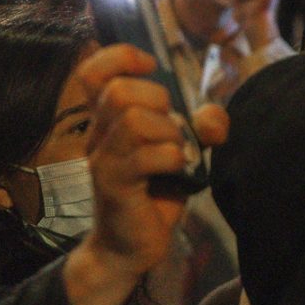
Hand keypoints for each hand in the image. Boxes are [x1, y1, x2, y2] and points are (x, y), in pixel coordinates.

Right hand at [76, 45, 230, 280]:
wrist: (129, 247)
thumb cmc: (154, 193)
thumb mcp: (182, 152)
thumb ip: (200, 128)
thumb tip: (213, 118)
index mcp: (108, 121)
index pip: (92, 72)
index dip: (119, 57)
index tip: (149, 66)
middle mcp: (98, 136)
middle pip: (118, 91)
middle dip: (157, 99)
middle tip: (170, 125)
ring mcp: (103, 161)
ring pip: (132, 120)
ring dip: (167, 131)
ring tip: (175, 151)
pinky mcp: (114, 186)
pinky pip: (146, 156)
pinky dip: (172, 157)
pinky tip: (178, 170)